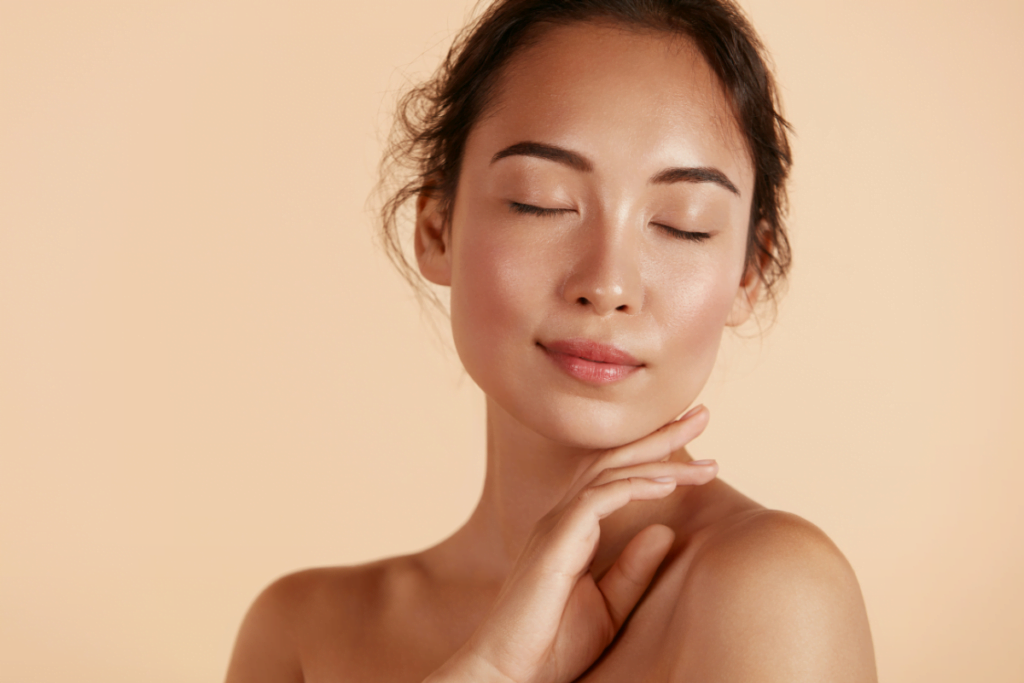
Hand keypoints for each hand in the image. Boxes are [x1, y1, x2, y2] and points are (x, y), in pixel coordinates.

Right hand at [426, 406, 715, 682]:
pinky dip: (635, 486)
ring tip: (701, 448)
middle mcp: (563, 518)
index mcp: (573, 530)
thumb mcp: (610, 606)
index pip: (617, 477)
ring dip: (659, 457)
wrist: (510, 674)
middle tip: (702, 414)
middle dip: (660, 436)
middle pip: (615, 460)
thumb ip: (635, 568)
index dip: (656, 455)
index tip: (700, 448)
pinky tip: (668, 482)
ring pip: (611, 472)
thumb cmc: (553, 647)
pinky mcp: (556, 541)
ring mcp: (556, 526)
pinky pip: (600, 499)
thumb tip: (667, 530)